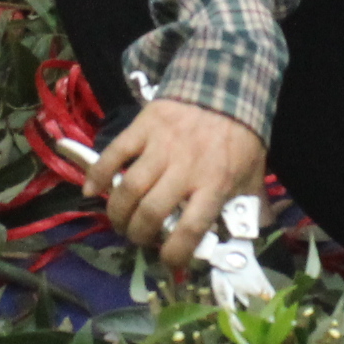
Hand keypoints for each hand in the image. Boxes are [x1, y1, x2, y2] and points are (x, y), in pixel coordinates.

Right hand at [87, 98, 264, 274]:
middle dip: (139, 234)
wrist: (226, 82)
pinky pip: (113, 154)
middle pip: (151, 213)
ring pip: (129, 188)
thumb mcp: (253, 172)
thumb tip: (249, 236)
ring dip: (117, 212)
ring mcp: (161, 147)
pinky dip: (97, 175)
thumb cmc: (240, 134)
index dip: (173, 254)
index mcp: (215, 184)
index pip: (189, 230)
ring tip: (120, 221)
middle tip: (139, 238)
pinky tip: (90, 191)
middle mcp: (186, 168)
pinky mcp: (143, 126)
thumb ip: (251, 205)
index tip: (167, 260)